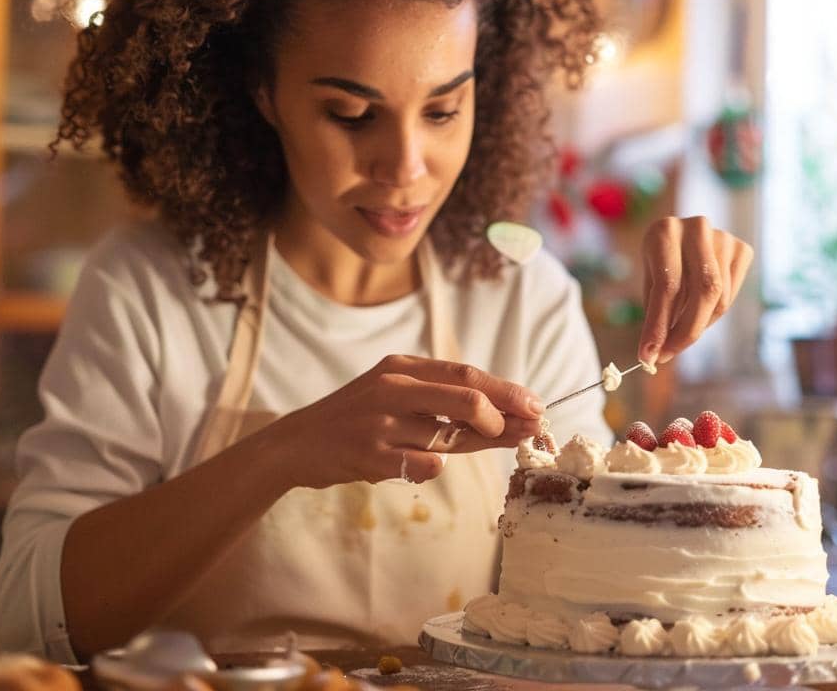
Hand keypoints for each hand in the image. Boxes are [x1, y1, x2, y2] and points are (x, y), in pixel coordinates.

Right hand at [267, 355, 543, 486]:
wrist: (299, 443)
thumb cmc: (360, 420)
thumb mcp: (397, 397)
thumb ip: (445, 405)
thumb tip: (510, 418)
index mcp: (402, 368)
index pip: (467, 374)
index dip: (508, 391)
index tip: (537, 406)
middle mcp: (392, 389)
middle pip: (468, 399)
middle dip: (503, 418)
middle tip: (522, 432)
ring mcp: (381, 422)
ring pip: (449, 437)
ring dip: (467, 446)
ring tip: (463, 445)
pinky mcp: (372, 455)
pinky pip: (426, 466)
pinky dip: (432, 467)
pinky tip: (416, 463)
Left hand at [638, 216, 753, 365]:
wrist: (682, 236)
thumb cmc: (661, 263)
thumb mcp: (650, 281)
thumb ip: (655, 313)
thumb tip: (654, 355)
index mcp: (665, 231)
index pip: (667, 285)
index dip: (659, 324)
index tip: (649, 355)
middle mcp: (697, 227)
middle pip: (704, 291)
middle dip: (687, 331)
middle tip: (669, 355)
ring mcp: (724, 236)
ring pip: (720, 298)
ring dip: (700, 324)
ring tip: (682, 327)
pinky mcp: (742, 248)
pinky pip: (731, 295)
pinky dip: (715, 313)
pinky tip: (701, 309)